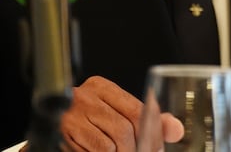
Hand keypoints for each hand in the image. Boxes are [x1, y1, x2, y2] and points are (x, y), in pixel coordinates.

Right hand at [57, 76, 182, 150]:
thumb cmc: (89, 120)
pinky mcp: (63, 133)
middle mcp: (87, 96)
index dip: (152, 133)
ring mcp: (73, 115)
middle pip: (125, 129)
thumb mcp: (117, 113)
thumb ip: (147, 120)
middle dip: (137, 148)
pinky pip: (96, 150)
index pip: (138, 110)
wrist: (50, 126)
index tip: (158, 147)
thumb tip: (177, 130)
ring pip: (111, 143)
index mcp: (103, 87)